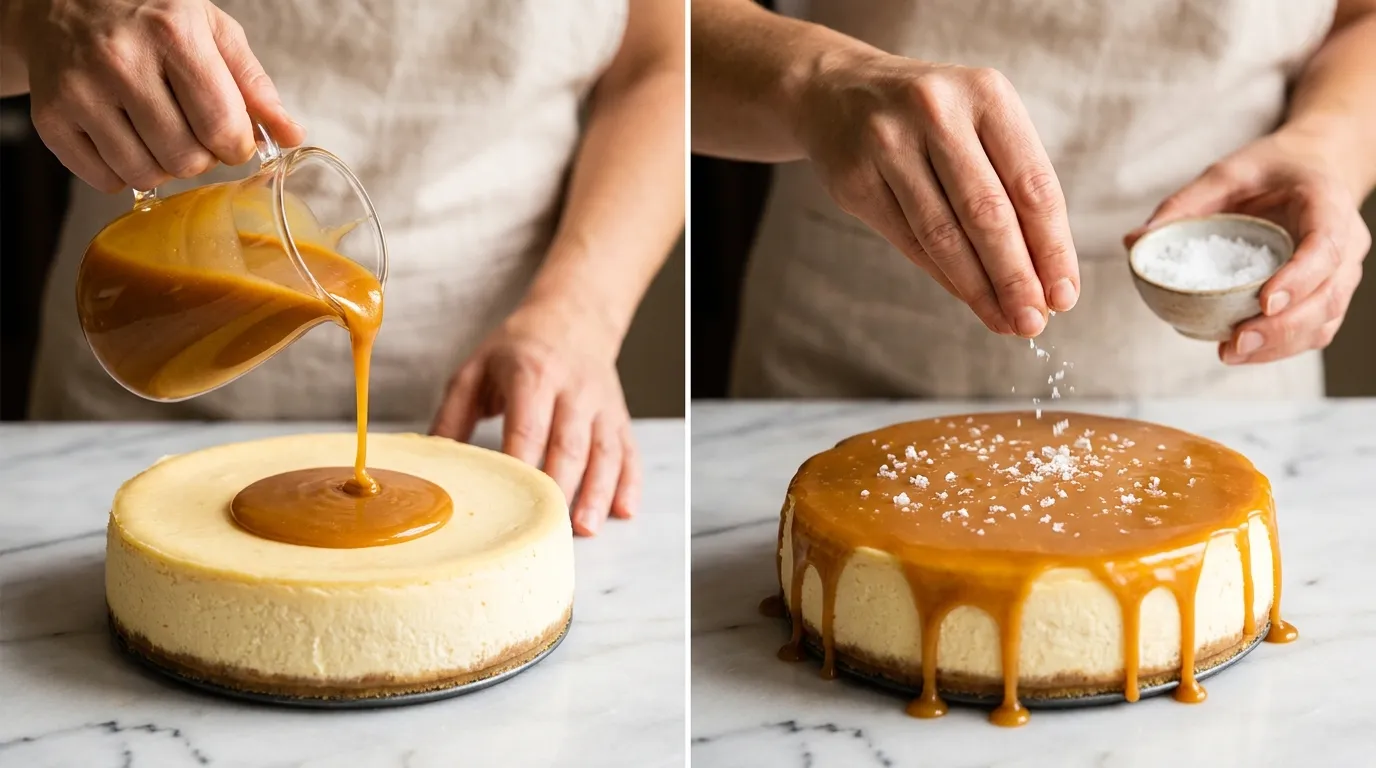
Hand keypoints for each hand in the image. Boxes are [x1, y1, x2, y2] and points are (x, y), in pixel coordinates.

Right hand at [19, 0, 305, 191]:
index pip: (222, 127)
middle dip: (202, 156)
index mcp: (171, 34)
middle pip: (187, 158)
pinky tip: (125, 137)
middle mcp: (121, 61)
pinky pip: (106, 180)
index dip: (237, 146)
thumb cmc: (149, 15)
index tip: (232, 137)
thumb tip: (290, 136)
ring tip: (159, 131)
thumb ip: (253, 85)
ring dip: (164, 166)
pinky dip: (125, 171)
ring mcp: (79, 91)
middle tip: (192, 130)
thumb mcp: (210, 30)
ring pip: (147, 175)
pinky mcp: (50, 118)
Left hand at [429, 299, 638, 536]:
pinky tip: (624, 511)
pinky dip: (629, 483)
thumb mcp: (476, 369)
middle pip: (569, 445)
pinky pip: (629, 452)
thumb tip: (434, 466)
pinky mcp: (619, 417)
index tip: (508, 500)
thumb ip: (452, 415)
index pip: (528, 426)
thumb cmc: (518, 349)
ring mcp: (601, 405)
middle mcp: (573, 390)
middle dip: (560, 488)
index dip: (520, 464)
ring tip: (586, 528)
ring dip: (598, 492)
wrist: (574, 317)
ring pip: (604, 452)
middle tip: (547, 527)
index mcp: (532, 375)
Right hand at [793, 52, 1079, 335]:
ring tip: (1005, 320)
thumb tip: (1045, 276)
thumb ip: (1012, 185)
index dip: (1052, 246)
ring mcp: (887, 144)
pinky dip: (943, 276)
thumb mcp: (979, 122)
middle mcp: (935, 112)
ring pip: (943, 234)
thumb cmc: (929, 118)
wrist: (835, 93)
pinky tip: (969, 297)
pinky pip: (908, 241)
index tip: (1064, 294)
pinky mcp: (854, 180)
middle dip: (1015, 277)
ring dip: (979, 288)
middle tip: (1034, 321)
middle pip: (987, 213)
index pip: (1031, 183)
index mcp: (984, 93)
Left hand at [1126, 128, 1370, 364]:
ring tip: (1231, 353)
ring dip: (1280, 345)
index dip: (1299, 279)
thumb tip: (1134, 242)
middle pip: (1328, 295)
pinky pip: (1315, 328)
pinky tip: (1243, 351)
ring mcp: (1341, 272)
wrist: (1312, 166)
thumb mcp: (1226, 173)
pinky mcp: (1328, 293)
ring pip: (1324, 320)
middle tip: (1235, 343)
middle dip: (1284, 328)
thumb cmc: (1271, 169)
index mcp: (1328, 203)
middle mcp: (1346, 242)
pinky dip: (1281, 346)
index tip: (1265, 302)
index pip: (1325, 247)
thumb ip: (1183, 205)